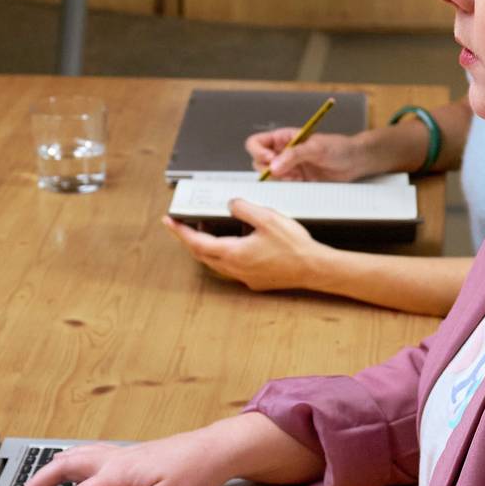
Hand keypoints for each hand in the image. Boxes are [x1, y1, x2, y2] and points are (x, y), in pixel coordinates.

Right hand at [13, 423, 240, 485]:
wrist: (212, 451)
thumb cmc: (191, 476)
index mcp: (117, 474)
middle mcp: (111, 460)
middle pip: (61, 469)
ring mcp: (117, 454)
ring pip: (71, 459)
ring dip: (48, 474)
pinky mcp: (125, 454)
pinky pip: (85, 457)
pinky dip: (68, 466)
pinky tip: (69, 477)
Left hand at [169, 200, 321, 292]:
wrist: (315, 269)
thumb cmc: (295, 247)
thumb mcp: (267, 218)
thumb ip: (243, 208)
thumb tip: (231, 204)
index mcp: (234, 253)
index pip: (197, 242)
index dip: (180, 231)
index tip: (169, 222)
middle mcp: (236, 269)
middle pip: (202, 254)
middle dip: (189, 239)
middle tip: (182, 225)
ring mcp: (245, 277)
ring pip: (216, 262)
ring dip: (207, 247)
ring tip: (205, 231)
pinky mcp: (256, 281)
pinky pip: (232, 268)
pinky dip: (224, 254)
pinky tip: (234, 244)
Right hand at [245, 126, 384, 182]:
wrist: (354, 162)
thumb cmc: (338, 147)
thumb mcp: (316, 147)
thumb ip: (294, 155)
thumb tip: (273, 165)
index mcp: (283, 138)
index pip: (256, 143)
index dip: (258, 152)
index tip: (270, 159)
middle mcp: (282, 152)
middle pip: (258, 162)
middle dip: (267, 169)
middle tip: (285, 172)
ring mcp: (288, 167)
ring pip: (268, 176)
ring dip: (278, 179)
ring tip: (295, 177)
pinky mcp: (295, 180)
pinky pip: (282, 186)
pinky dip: (287, 187)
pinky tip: (300, 182)